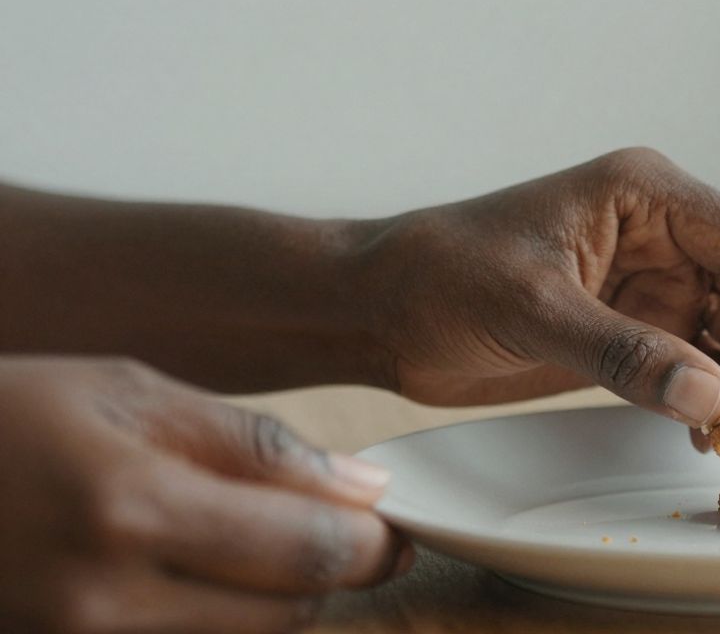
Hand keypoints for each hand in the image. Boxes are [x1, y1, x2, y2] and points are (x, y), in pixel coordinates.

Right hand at [0, 357, 408, 632]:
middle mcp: (108, 599)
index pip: (308, 551)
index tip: (394, 526)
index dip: (373, 543)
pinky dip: (222, 620)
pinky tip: (204, 576)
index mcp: (132, 507)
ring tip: (255, 544)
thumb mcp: (131, 395)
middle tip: (337, 530)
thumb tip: (362, 487)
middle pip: (289, 613)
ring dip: (279, 600)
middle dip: (333, 572)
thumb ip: (255, 445)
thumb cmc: (8, 416)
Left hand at [356, 148, 719, 427]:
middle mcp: (670, 230)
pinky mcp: (646, 327)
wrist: (383, 308)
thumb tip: (717, 400)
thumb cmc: (441, 278)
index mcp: (648, 194)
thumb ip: (622, 353)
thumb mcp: (530, 308)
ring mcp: (663, 280)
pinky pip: (716, 357)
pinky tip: (716, 434)